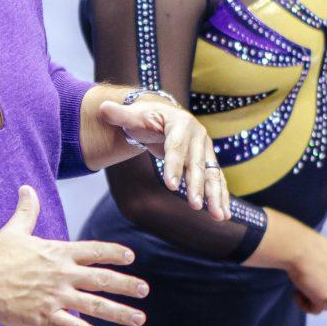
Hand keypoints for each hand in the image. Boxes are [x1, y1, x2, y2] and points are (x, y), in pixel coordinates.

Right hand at [0, 185, 148, 325]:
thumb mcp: (14, 230)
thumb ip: (27, 210)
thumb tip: (26, 188)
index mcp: (58, 252)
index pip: (93, 250)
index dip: (114, 253)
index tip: (131, 257)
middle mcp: (62, 274)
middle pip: (102, 279)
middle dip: (126, 284)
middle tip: (144, 289)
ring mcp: (56, 296)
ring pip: (95, 305)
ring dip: (119, 312)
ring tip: (139, 318)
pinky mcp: (46, 316)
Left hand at [100, 96, 231, 219]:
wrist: (162, 117)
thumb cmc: (145, 118)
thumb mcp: (132, 115)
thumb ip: (118, 114)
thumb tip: (102, 108)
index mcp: (179, 123)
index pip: (176, 146)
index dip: (174, 166)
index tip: (170, 186)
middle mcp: (197, 136)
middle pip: (196, 164)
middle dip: (197, 186)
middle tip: (195, 206)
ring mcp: (204, 150)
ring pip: (211, 174)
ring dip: (215, 196)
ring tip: (219, 216)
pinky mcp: (207, 162)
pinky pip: (216, 181)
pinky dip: (221, 197)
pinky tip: (224, 215)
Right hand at [287, 231, 326, 313]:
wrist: (299, 248)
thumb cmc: (304, 245)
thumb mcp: (323, 251)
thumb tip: (321, 278)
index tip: (312, 282)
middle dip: (320, 295)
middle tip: (304, 287)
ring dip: (311, 300)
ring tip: (298, 288)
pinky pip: (316, 310)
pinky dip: (304, 305)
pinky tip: (296, 293)